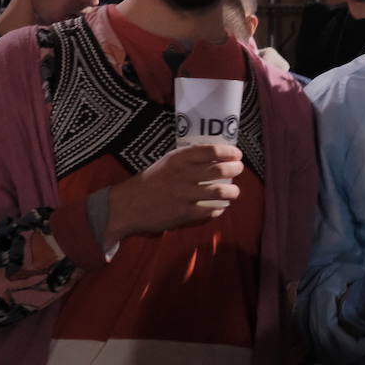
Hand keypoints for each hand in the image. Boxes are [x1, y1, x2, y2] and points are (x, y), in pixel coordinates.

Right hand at [106, 143, 243, 241]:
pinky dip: (219, 209)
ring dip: (233, 191)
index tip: (237, 154)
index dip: (229, 151)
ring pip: (220, 191)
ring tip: (234, 192)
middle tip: (238, 170)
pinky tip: (219, 207)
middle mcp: (182, 174)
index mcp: (178, 159)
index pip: (211, 150)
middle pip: (220, 169)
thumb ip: (188, 159)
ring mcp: (183, 195)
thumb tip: (217, 156)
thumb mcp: (166, 163)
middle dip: (236, 169)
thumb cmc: (150, 182)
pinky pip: (211, 211)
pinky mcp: (183, 214)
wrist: (126, 206)